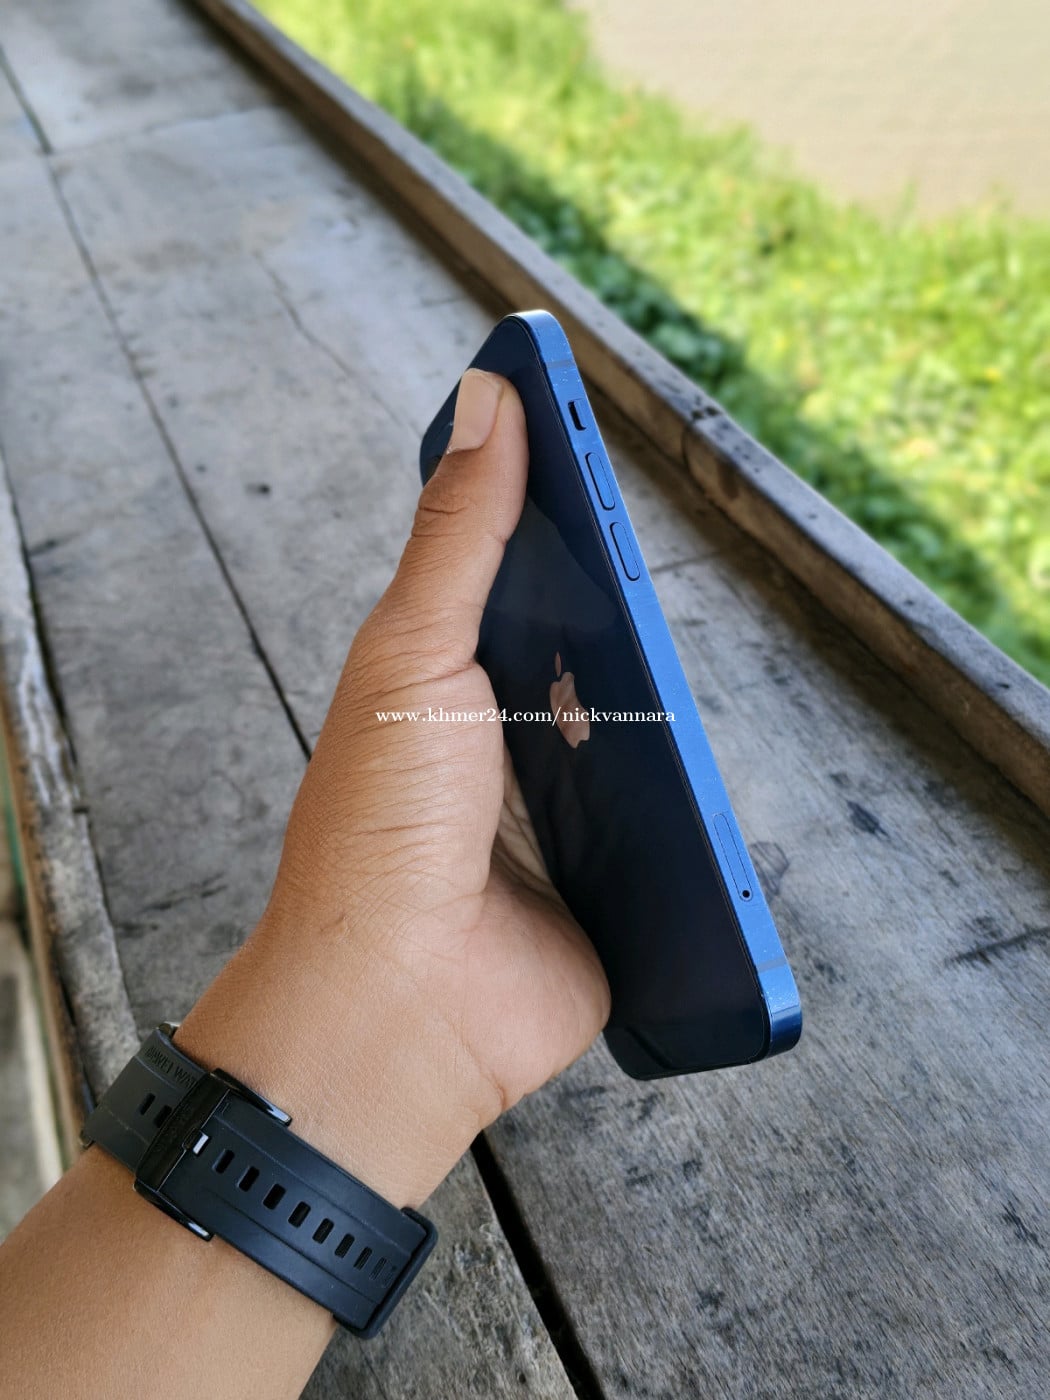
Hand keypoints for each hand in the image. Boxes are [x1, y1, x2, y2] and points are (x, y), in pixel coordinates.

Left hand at [178, 370, 609, 1205]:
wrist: (402, 1008)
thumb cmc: (381, 828)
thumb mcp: (415, 658)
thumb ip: (461, 538)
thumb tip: (488, 399)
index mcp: (442, 681)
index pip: (509, 573)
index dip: (548, 506)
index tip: (588, 435)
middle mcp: (499, 741)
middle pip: (584, 647)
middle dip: (620, 605)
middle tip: (648, 551)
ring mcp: (559, 814)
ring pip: (636, 730)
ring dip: (661, 704)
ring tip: (680, 667)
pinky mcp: (615, 881)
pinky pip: (670, 822)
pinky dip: (691, 798)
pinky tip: (710, 770)